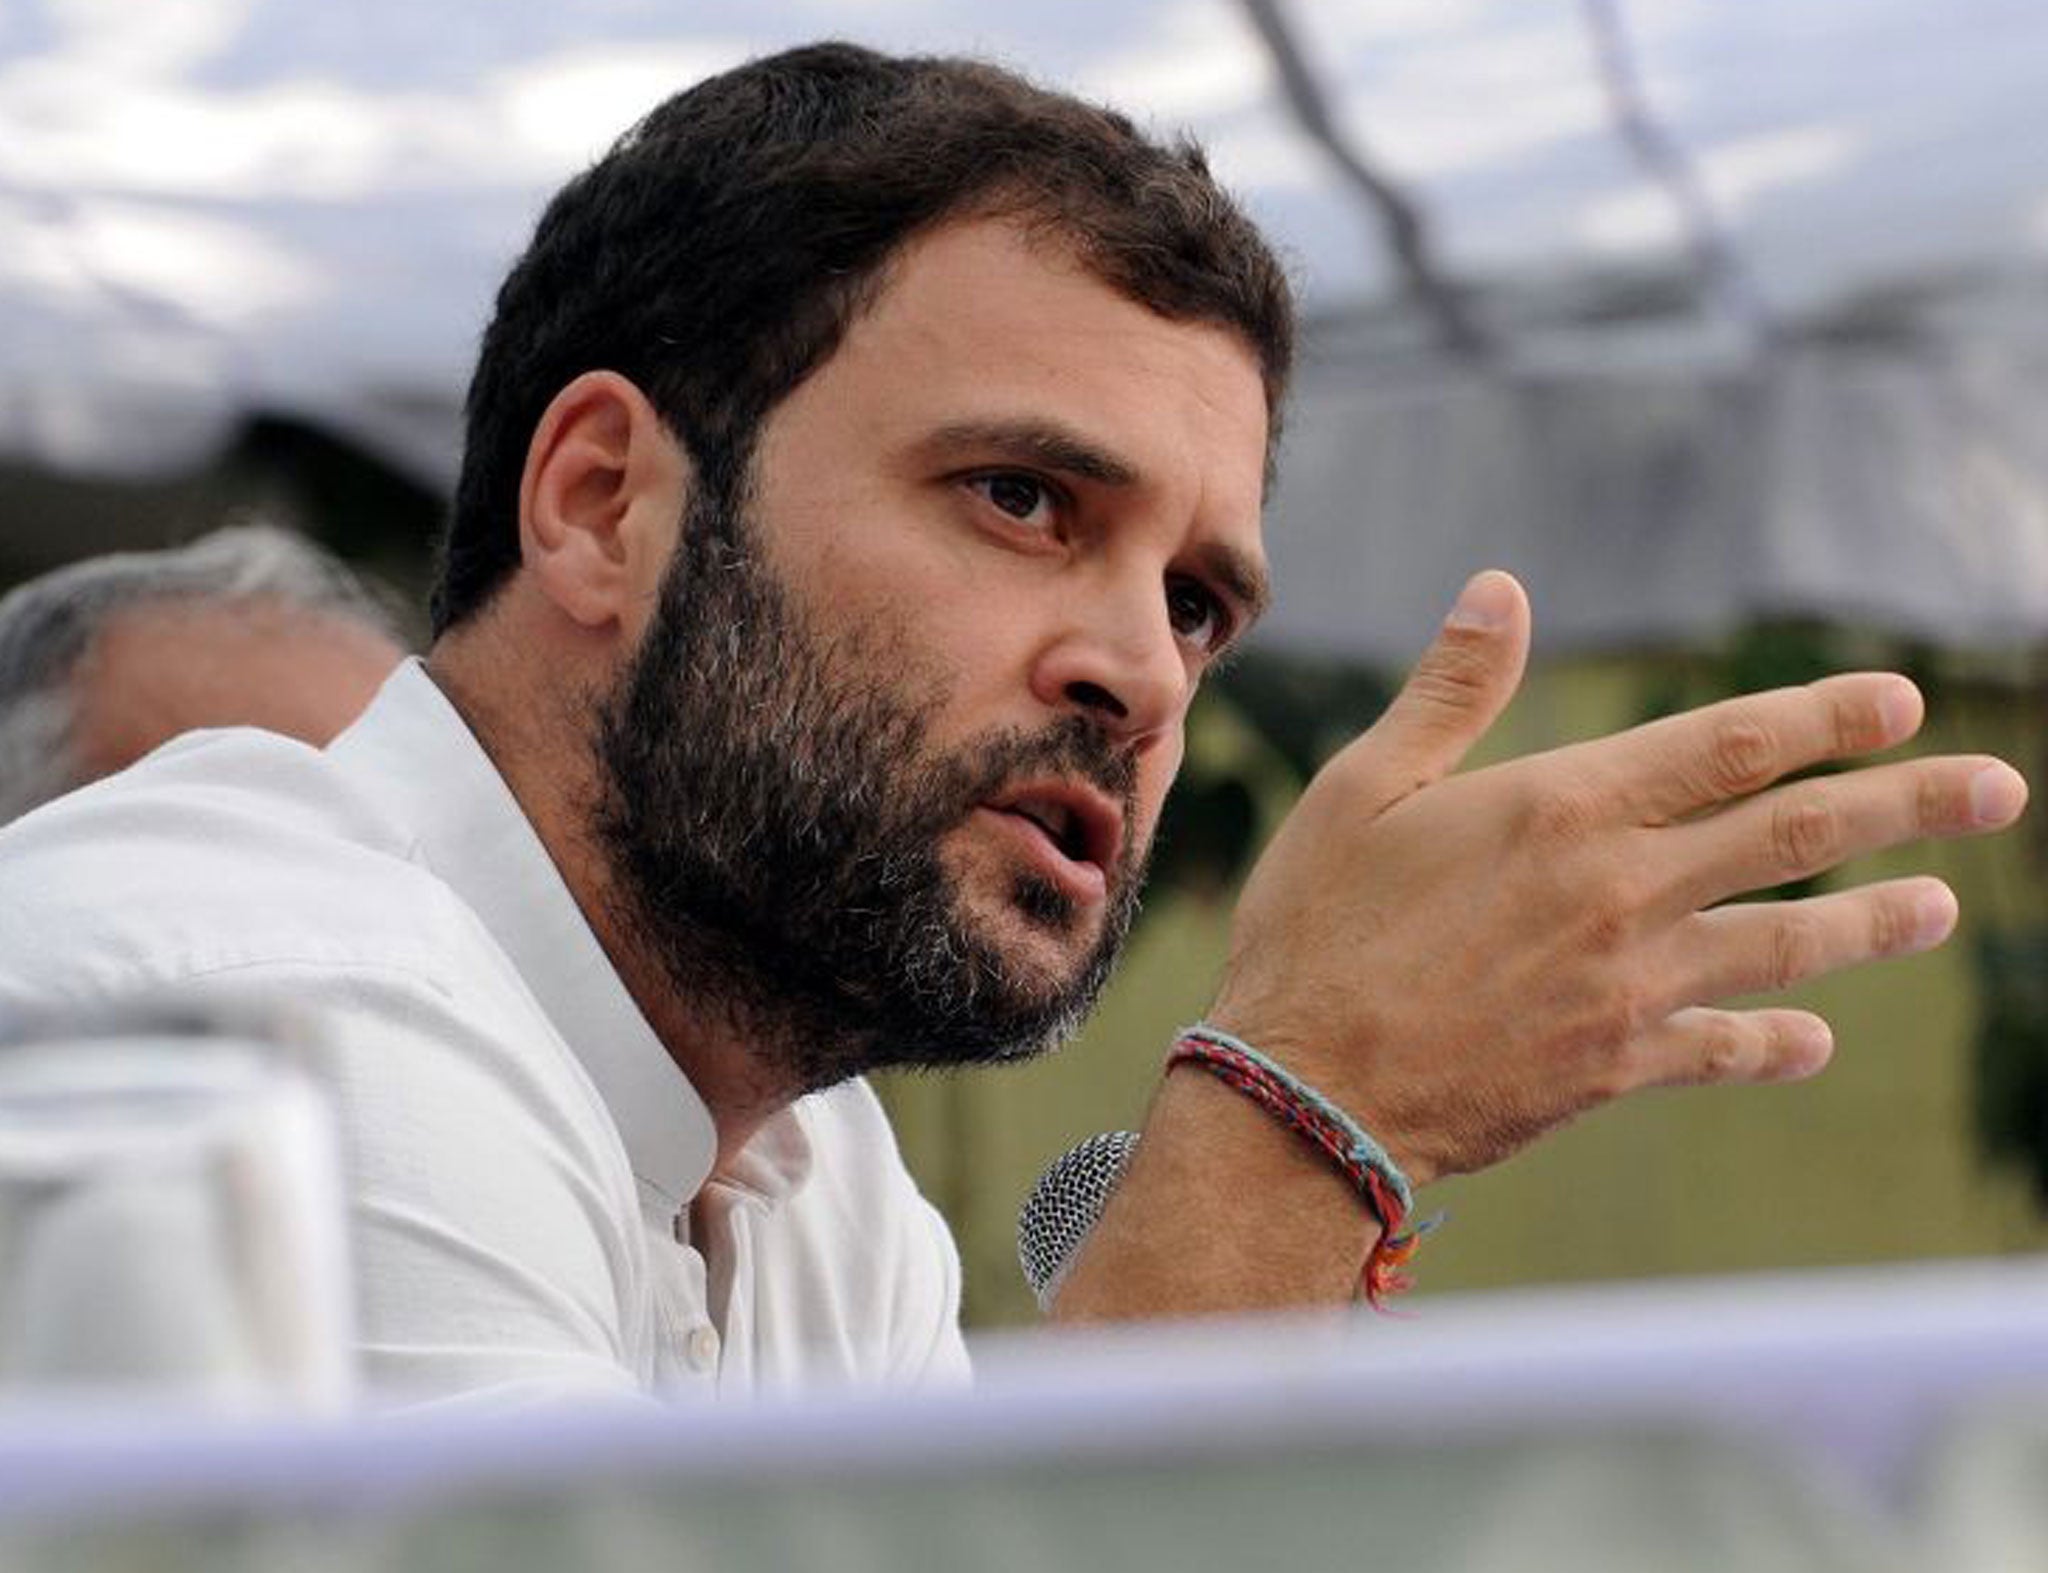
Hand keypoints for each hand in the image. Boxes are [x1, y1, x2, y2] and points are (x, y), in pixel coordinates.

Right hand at [1209, 570, 2028, 1186]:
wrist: (1308, 1094)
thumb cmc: (1317, 928)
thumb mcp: (1365, 788)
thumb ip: (1452, 692)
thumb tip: (1502, 588)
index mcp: (1565, 807)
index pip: (1730, 744)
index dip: (1825, 717)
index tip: (1899, 699)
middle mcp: (1622, 890)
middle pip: (1795, 834)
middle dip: (1907, 804)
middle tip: (1997, 787)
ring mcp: (1631, 984)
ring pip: (1788, 941)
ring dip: (1876, 921)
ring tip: (1943, 904)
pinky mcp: (1617, 1064)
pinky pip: (1723, 1046)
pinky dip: (1775, 1040)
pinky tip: (1815, 1038)